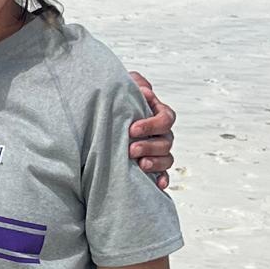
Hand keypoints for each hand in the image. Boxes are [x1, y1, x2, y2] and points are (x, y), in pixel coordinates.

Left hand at [127, 72, 175, 191]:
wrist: (103, 118)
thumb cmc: (116, 101)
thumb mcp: (124, 87)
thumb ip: (135, 84)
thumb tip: (144, 89)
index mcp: (158, 113)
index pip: (166, 118)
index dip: (151, 125)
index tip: (132, 129)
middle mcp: (162, 133)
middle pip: (166, 141)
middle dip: (149, 146)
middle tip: (131, 150)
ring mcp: (158, 151)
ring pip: (167, 158)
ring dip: (155, 162)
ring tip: (140, 165)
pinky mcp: (152, 166)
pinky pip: (164, 174)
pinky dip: (163, 179)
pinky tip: (158, 184)